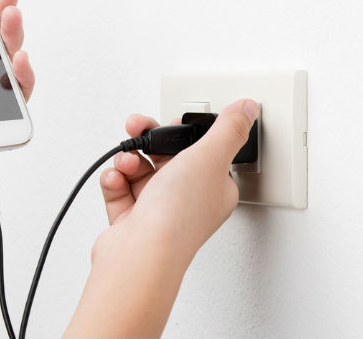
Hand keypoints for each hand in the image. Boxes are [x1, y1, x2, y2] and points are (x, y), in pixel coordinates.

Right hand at [65, 99, 258, 337]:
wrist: (140, 254)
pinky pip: (120, 188)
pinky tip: (116, 179)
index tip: (172, 122)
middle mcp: (188, 200)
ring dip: (129, 160)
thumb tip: (248, 108)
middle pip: (166, 157)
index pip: (203, 150)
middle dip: (148, 140)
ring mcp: (158, 211)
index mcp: (214, 187)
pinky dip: (114, 180)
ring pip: (140, 170)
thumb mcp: (210, 158)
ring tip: (127, 164)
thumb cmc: (178, 217)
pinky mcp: (131, 220)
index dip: (184, 133)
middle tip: (137, 128)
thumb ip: (228, 129)